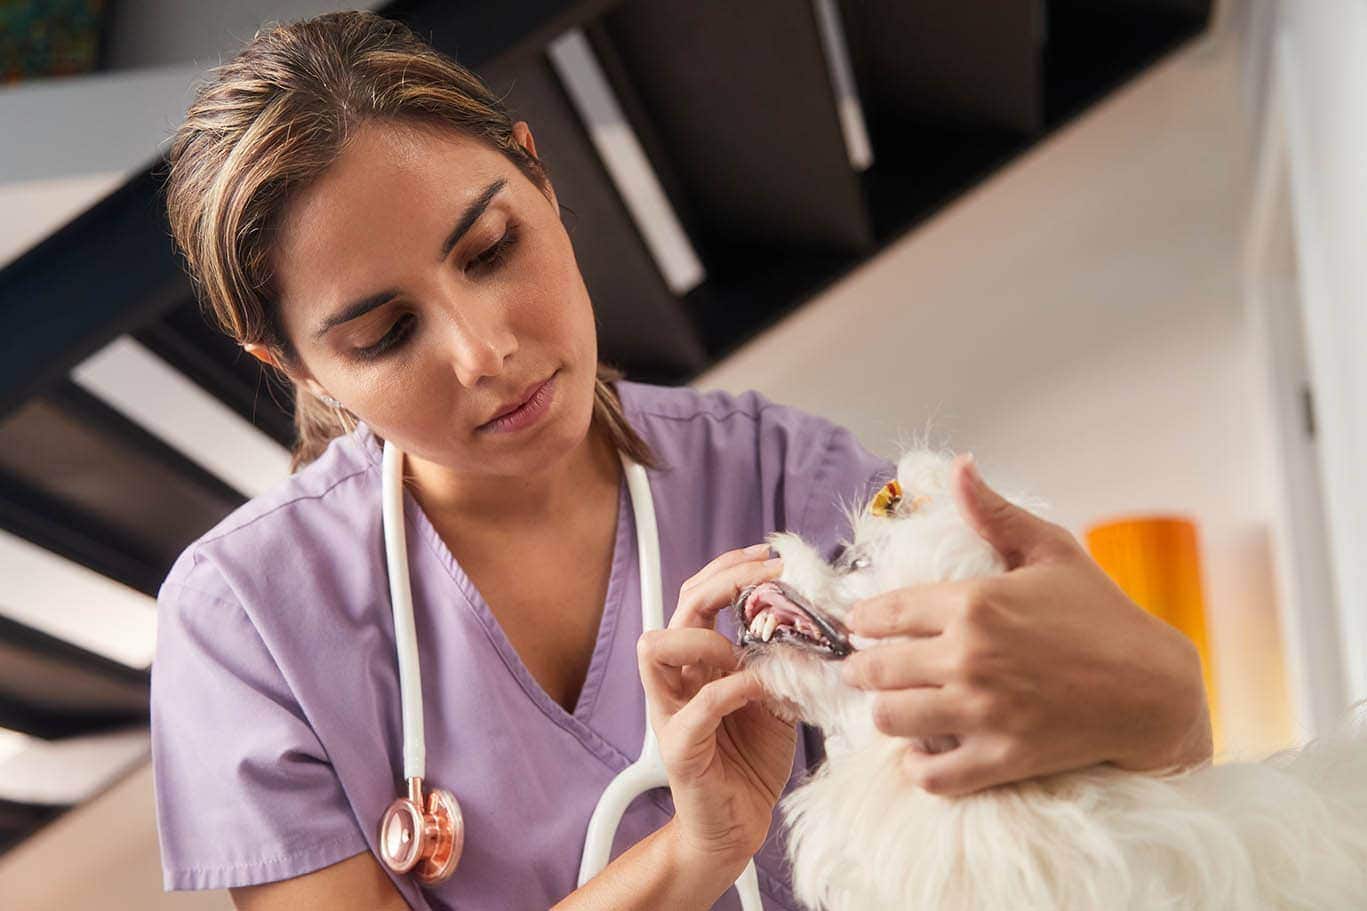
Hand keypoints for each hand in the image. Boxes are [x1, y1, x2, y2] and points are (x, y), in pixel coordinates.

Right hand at [637, 544, 796, 868]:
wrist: (736, 826)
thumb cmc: (751, 761)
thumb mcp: (775, 699)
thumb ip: (781, 662)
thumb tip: (812, 623)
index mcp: (699, 663)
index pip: (698, 596)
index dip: (728, 570)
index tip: (768, 556)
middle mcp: (678, 680)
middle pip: (680, 608)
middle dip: (724, 582)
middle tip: (769, 576)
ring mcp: (671, 711)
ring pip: (659, 648)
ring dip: (708, 637)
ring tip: (749, 648)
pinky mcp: (680, 747)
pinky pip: (696, 706)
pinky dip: (729, 689)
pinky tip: (757, 689)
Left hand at [840, 454, 1212, 795]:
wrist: (1155, 690)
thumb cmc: (1103, 614)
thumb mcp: (1051, 551)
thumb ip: (995, 513)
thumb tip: (958, 466)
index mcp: (974, 602)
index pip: (887, 613)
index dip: (862, 621)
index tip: (856, 626)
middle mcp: (969, 657)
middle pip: (878, 669)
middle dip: (860, 669)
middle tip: (859, 670)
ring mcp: (982, 712)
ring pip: (891, 718)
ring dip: (884, 712)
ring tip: (889, 705)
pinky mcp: (1001, 759)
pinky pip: (932, 774)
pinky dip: (917, 766)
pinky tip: (920, 752)